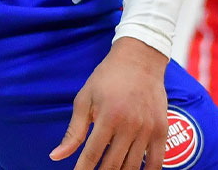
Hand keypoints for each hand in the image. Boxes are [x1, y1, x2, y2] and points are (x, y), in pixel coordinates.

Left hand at [50, 37, 169, 169]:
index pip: (92, 155)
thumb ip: (74, 131)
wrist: (140, 58)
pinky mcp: (162, 128)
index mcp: (108, 117)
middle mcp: (130, 125)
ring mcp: (148, 128)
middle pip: (112, 165)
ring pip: (132, 166)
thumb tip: (56, 157)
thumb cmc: (108, 77)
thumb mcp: (85, 99)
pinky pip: (157, 160)